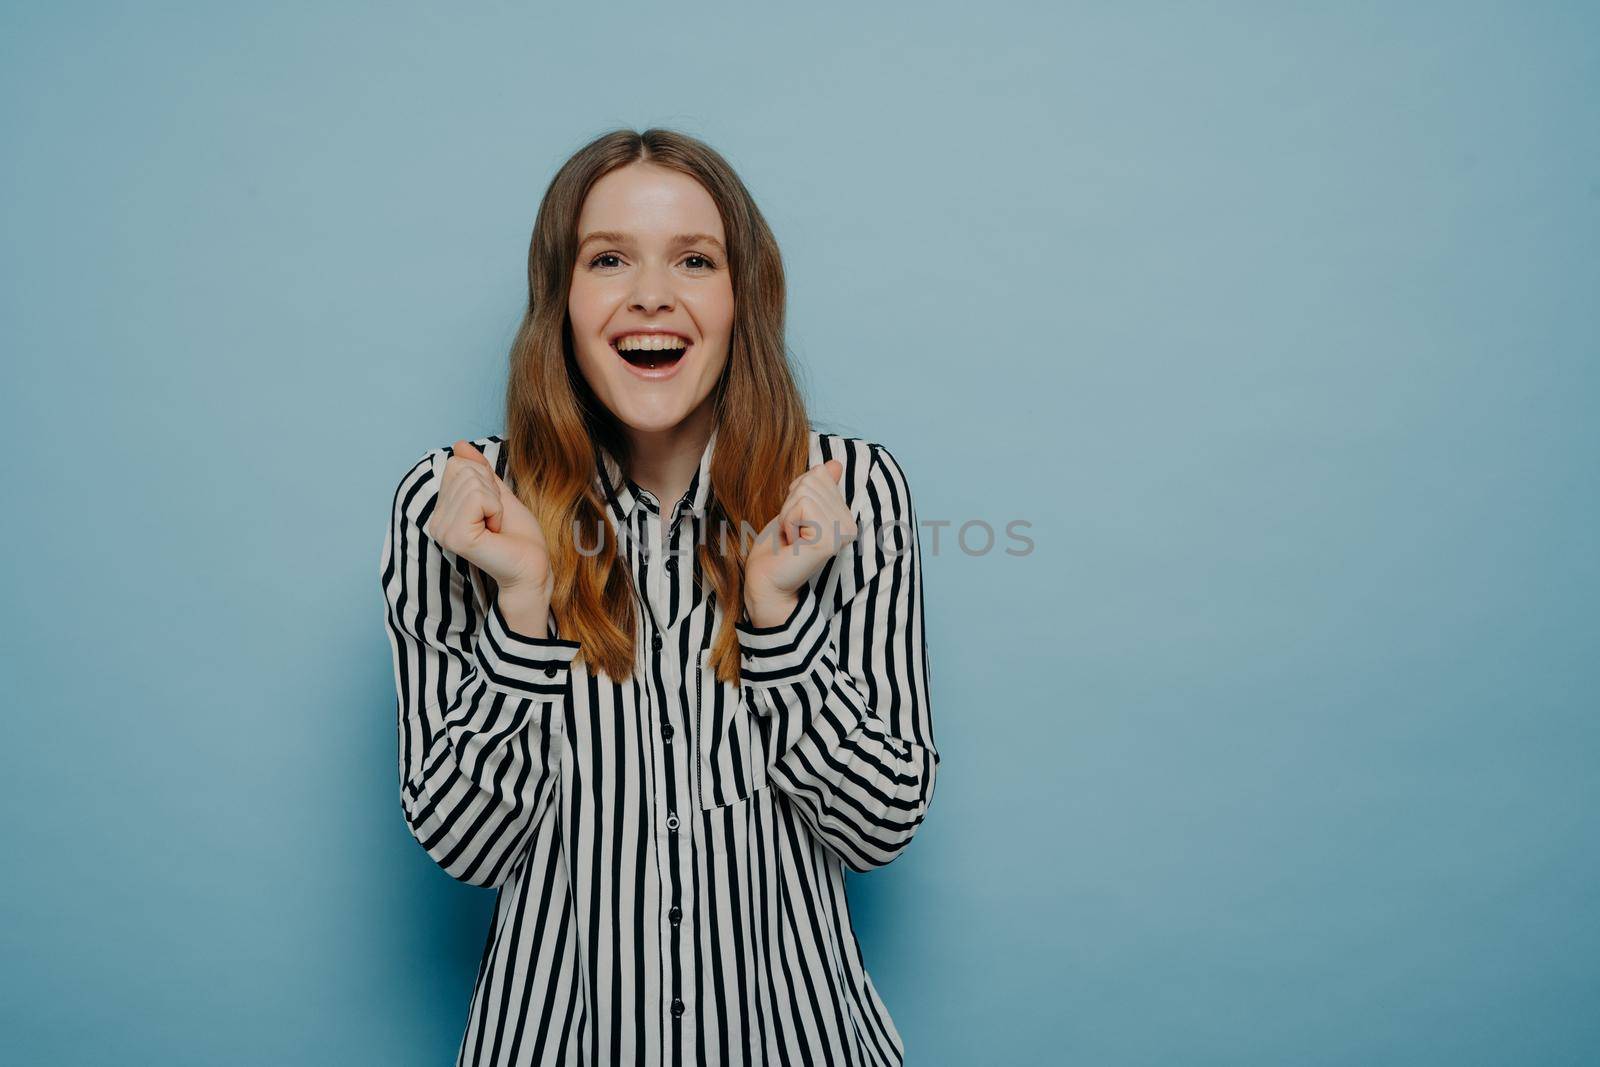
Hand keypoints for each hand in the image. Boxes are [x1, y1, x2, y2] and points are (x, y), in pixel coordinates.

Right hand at [426, 441, 553, 605]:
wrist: (533, 567)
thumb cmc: (519, 536)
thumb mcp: (499, 493)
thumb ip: (479, 470)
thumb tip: (459, 444)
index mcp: (441, 512)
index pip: (456, 464)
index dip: (485, 480)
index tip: (493, 509)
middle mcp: (436, 522)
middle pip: (462, 470)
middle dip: (490, 491)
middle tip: (496, 519)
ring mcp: (443, 530)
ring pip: (472, 483)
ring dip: (495, 503)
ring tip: (496, 527)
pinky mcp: (456, 537)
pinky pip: (478, 498)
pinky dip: (496, 510)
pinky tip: (495, 532)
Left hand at [743, 459, 856, 626]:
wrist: (766, 581)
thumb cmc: (777, 547)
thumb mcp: (797, 509)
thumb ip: (818, 488)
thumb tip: (835, 463)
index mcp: (845, 516)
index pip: (820, 474)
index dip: (796, 494)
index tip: (796, 522)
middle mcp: (850, 524)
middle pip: (812, 480)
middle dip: (791, 503)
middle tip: (792, 532)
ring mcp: (843, 532)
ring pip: (806, 491)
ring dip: (788, 514)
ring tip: (792, 539)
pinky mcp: (830, 539)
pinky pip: (802, 506)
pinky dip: (787, 521)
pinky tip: (793, 544)